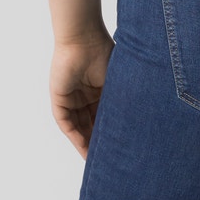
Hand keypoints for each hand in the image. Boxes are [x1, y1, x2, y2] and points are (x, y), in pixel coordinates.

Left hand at [50, 33, 114, 159]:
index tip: (121, 148)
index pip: (104, 117)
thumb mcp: (119, 84)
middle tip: (109, 160)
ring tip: (97, 160)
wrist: (84, 39)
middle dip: (98, 143)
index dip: (111, 133)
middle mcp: (85, 96)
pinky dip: (75, 136)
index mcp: (101, 90)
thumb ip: (123, 102)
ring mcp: (72, 98)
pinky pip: (66, 123)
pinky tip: (84, 148)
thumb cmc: (105, 54)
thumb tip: (139, 124)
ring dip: (86, 143)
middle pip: (91, 125)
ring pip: (78, 127)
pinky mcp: (59, 98)